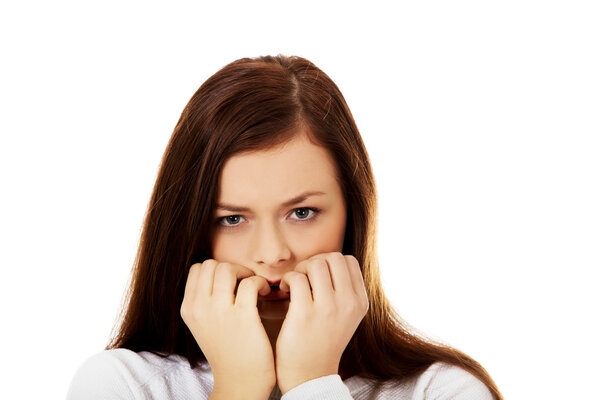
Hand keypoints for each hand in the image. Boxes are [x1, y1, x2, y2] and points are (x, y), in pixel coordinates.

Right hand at [180, 259, 275, 397]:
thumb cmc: (227, 351)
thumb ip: (205, 300)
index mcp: (189, 309)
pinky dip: (261, 283)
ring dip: (246, 273)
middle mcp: (200, 308)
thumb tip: (217, 273)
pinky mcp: (243, 317)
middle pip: (212, 265)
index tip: (232, 282)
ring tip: (255, 287)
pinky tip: (265, 294)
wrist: (240, 383)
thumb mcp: (204, 325)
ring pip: (228, 268)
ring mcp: (220, 312)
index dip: (217, 270)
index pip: (198, 269)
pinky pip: (251, 283)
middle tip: (245, 282)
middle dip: (232, 268)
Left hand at [275, 252, 368, 393]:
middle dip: (314, 262)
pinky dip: (287, 280)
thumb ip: (344, 291)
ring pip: (315, 264)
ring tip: (293, 284)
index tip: (317, 277)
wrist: (310, 376)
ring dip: (300, 269)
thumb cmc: (323, 342)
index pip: (348, 261)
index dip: (329, 262)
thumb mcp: (346, 316)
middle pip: (333, 257)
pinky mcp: (305, 314)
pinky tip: (284, 291)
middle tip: (303, 278)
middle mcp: (348, 303)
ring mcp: (328, 308)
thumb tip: (329, 262)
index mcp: (360, 302)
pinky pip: (296, 278)